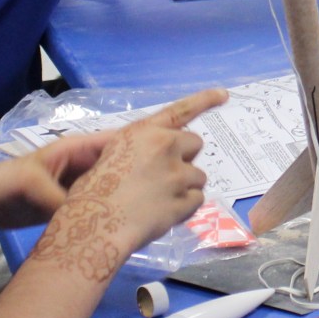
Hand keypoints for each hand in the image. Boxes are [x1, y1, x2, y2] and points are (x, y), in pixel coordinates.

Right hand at [57, 89, 221, 255]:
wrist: (96, 223)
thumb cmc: (95, 191)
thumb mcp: (114, 153)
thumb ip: (143, 148)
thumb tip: (161, 156)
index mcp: (144, 132)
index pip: (180, 110)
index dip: (204, 100)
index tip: (224, 95)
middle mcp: (165, 147)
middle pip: (195, 143)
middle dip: (186, 157)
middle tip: (166, 174)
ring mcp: (177, 174)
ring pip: (198, 175)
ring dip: (186, 186)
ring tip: (160, 199)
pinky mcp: (183, 200)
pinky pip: (197, 200)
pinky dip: (185, 207)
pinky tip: (164, 213)